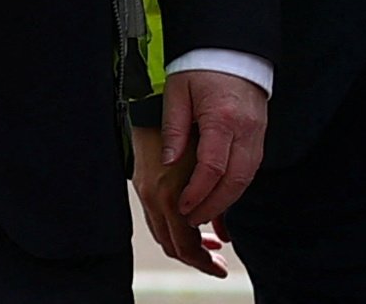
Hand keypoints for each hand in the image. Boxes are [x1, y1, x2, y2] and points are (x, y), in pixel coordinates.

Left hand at [131, 69, 266, 273]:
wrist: (232, 49)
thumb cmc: (202, 67)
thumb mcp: (177, 91)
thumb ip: (174, 128)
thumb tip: (169, 162)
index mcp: (223, 117)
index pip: (213, 167)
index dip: (197, 192)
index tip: (182, 206)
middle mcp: (246, 129)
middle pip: (235, 181)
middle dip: (213, 206)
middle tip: (191, 219)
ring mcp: (257, 134)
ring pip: (246, 179)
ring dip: (226, 200)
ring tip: (202, 212)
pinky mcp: (259, 136)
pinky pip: (250, 169)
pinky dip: (235, 187)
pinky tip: (218, 195)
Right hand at [133, 125, 227, 276]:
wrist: (155, 101)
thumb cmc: (191, 126)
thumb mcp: (209, 163)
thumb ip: (216, 199)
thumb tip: (224, 234)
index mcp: (170, 196)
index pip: (186, 245)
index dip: (205, 261)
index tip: (220, 264)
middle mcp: (154, 197)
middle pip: (173, 245)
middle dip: (197, 259)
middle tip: (217, 264)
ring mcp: (145, 191)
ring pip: (163, 235)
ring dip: (185, 246)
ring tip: (208, 247)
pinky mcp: (141, 184)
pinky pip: (156, 219)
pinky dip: (173, 230)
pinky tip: (191, 225)